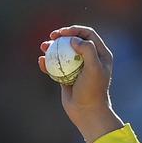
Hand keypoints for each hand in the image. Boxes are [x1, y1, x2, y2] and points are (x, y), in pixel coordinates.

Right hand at [40, 25, 123, 142]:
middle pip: (74, 41)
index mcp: (101, 54)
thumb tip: (73, 40)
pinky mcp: (67, 76)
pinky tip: (41, 61)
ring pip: (63, 53)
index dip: (74, 30)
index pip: (87, 34)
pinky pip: (56, 66)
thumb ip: (87, 50)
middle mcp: (90, 59)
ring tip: (43, 46)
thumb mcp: (94, 68)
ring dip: (52, 48)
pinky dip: (48, 63)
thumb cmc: (92, 90)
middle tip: (52, 37)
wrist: (86, 112)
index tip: (62, 33)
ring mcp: (78, 68)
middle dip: (62, 36)